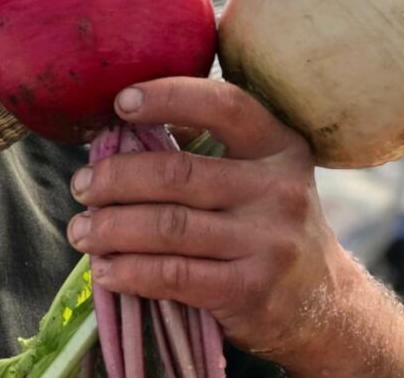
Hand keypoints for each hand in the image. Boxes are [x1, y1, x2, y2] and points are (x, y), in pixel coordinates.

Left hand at [65, 77, 403, 375]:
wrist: (323, 305)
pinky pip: (174, 275)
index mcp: (278, 145)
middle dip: (115, 178)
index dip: (168, 97)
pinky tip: (105, 269)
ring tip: (81, 230)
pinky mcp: (252, 289)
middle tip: (80, 186)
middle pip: (177, 173)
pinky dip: (130, 271)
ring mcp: (269, 242)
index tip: (119, 101)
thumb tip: (117, 130)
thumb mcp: (255, 175)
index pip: (222, 105)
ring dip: (111, 228)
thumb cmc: (263, 223)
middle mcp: (280, 189)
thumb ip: (203, 149)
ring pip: (168, 226)